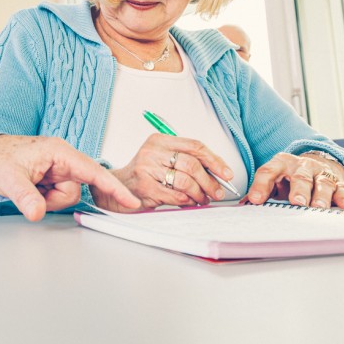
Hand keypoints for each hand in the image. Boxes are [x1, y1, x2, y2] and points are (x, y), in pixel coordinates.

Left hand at [0, 135, 139, 220]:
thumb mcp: (10, 179)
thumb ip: (26, 197)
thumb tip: (37, 214)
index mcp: (59, 152)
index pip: (93, 171)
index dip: (113, 187)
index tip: (130, 200)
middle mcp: (64, 159)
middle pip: (76, 189)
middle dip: (55, 198)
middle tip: (33, 192)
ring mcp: (60, 168)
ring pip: (68, 195)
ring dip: (49, 199)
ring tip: (30, 188)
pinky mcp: (56, 177)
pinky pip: (59, 195)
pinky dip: (46, 198)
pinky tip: (34, 189)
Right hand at [104, 134, 235, 210]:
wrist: (117, 187)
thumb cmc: (144, 174)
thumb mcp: (161, 159)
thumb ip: (185, 161)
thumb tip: (217, 173)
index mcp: (159, 140)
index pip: (194, 146)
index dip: (215, 160)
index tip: (226, 174)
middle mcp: (152, 152)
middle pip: (192, 164)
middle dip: (210, 181)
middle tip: (217, 191)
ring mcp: (147, 169)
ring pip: (186, 181)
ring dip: (200, 194)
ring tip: (203, 199)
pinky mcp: (145, 188)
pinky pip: (176, 196)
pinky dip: (188, 201)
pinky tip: (190, 202)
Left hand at [245, 152, 343, 208]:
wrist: (315, 164)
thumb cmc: (289, 177)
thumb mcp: (273, 180)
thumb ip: (261, 190)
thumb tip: (244, 205)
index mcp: (280, 163)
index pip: (268, 172)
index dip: (261, 185)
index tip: (256, 200)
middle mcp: (301, 166)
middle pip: (300, 177)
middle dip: (299, 190)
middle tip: (296, 202)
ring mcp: (320, 172)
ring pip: (322, 183)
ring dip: (321, 196)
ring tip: (319, 207)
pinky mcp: (337, 181)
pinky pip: (342, 188)